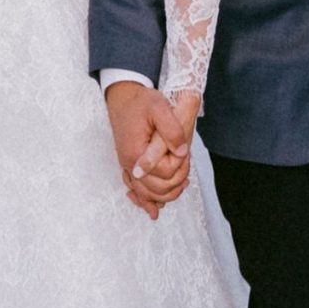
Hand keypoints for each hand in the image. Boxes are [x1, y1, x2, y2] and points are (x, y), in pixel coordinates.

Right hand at [105, 81, 196, 219]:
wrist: (122, 98)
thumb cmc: (140, 101)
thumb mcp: (158, 107)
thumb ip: (172, 129)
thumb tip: (182, 151)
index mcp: (135, 152)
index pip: (164, 171)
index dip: (180, 163)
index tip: (185, 149)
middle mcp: (129, 165)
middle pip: (157, 189)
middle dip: (177, 180)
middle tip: (186, 163)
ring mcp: (128, 167)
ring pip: (147, 195)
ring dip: (166, 194)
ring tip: (183, 183)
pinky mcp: (130, 166)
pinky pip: (136, 191)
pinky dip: (146, 201)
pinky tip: (154, 209)